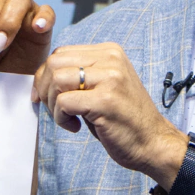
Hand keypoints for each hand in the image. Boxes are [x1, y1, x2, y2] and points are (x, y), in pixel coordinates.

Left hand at [34, 42, 188, 188]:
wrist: (152, 142)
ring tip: (67, 118)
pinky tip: (76, 127)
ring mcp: (109, 78)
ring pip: (57, 80)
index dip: (44, 76)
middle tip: (54, 110)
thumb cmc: (122, 118)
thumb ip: (79, 74)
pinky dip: (61, 118)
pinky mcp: (105, 100)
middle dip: (44, 89)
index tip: (43, 96)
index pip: (60, 53)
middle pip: (55, 63)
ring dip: (52, 104)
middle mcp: (111, 59)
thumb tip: (42, 77)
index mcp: (109, 52)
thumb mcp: (102, 86)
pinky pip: (64, 103)